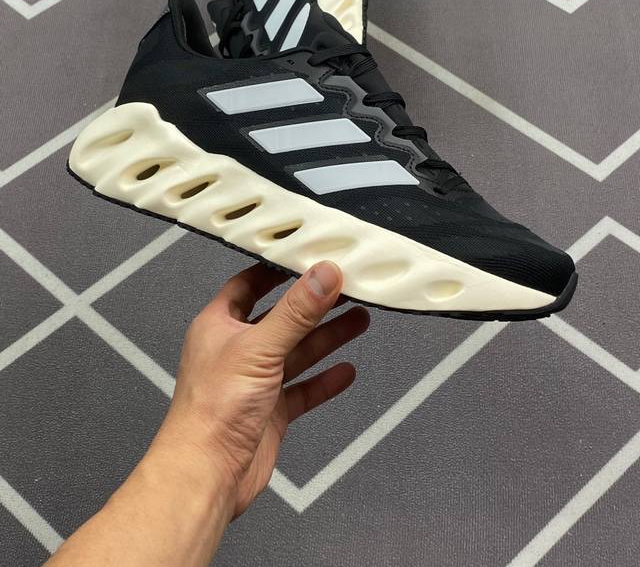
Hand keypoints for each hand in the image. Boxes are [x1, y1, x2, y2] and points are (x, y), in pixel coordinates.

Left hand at [157, 261, 369, 516]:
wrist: (206, 474)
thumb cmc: (210, 412)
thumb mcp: (259, 347)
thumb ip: (296, 311)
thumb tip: (322, 275)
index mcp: (219, 326)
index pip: (249, 284)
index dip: (276, 270)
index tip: (305, 257)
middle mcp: (236, 351)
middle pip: (282, 318)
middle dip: (314, 305)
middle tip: (346, 289)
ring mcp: (255, 382)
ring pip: (297, 352)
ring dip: (327, 337)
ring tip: (357, 320)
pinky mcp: (270, 412)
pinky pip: (303, 389)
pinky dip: (325, 380)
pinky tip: (345, 371)